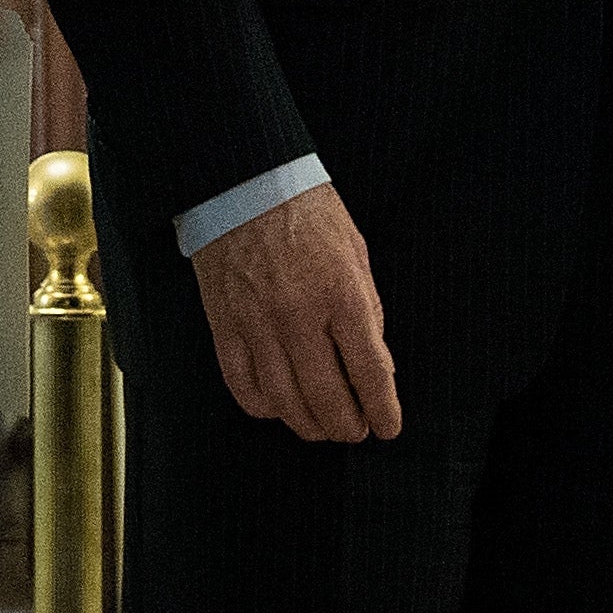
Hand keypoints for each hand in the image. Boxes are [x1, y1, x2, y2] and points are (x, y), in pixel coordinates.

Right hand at [189, 182, 402, 442]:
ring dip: (309, 425)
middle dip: (348, 427)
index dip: (383, 409)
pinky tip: (279, 406)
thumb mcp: (355, 251)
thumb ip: (368, 309)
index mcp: (340, 292)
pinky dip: (263, 407)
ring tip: (322, 427)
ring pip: (284, 402)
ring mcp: (257, 324)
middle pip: (327, 397)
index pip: (370, 371)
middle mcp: (298, 315)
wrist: (242, 181)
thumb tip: (376, 362)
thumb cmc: (305, 210)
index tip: (388, 426)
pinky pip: (242, 385)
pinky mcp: (224, 326)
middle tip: (357, 431)